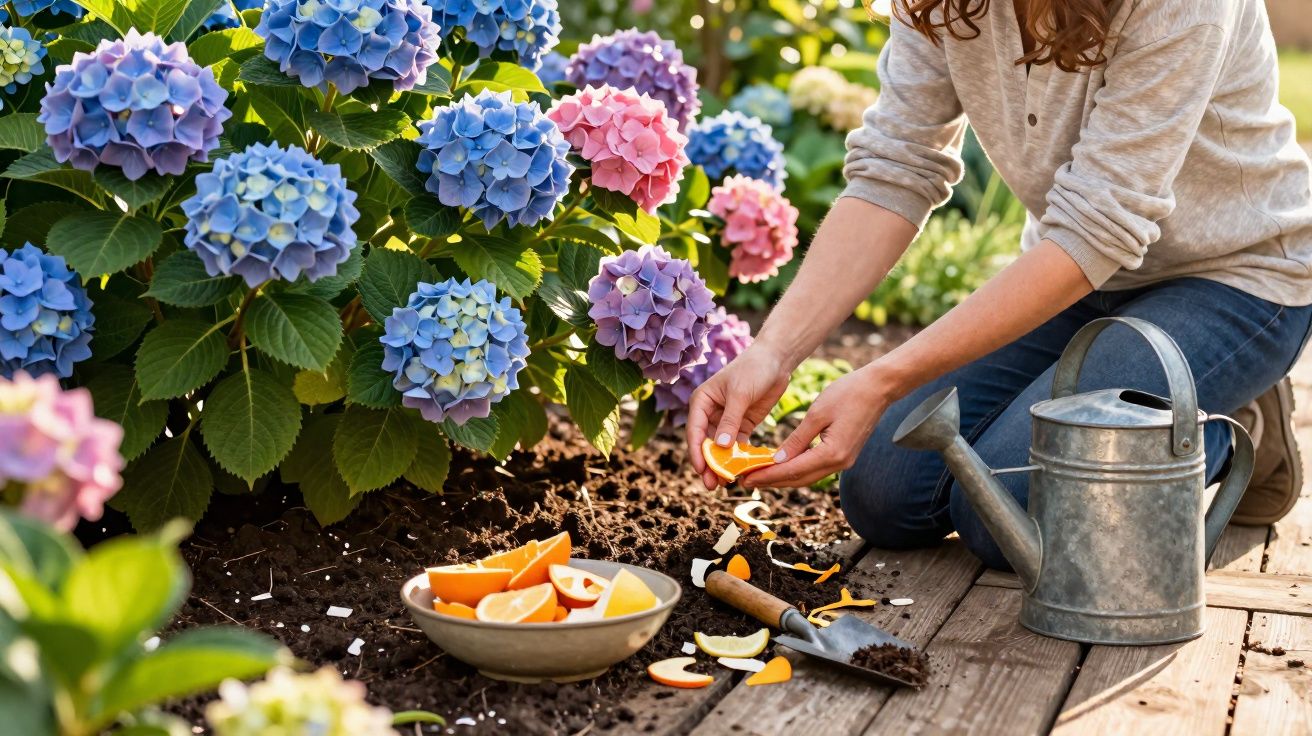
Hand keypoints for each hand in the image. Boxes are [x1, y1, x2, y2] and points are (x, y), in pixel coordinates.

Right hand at [686, 343, 792, 489]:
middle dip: (708, 464)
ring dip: (722, 465)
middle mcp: (710, 412)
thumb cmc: (753, 369)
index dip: (697, 452)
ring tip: (725, 484)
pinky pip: (737, 446)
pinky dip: (738, 459)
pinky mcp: (742, 425)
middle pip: (706, 444)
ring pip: (721, 448)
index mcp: (702, 401)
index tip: (701, 470)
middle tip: (712, 485)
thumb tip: (721, 447)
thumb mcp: (740, 394)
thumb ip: (730, 421)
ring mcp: (726, 420)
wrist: (776, 360)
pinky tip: (741, 473)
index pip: (695, 431)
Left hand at [743, 364, 893, 488]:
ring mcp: (844, 462)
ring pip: (808, 476)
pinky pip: (816, 468)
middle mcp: (839, 464)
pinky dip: (797, 469)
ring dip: (784, 478)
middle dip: (772, 481)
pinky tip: (782, 465)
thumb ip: (797, 440)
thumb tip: (778, 460)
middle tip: (746, 481)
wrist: (879, 388)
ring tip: (759, 476)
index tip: (746, 478)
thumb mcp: (817, 414)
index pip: (793, 471)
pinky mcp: (845, 455)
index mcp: (832, 454)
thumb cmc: (848, 394)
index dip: (768, 476)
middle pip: (799, 479)